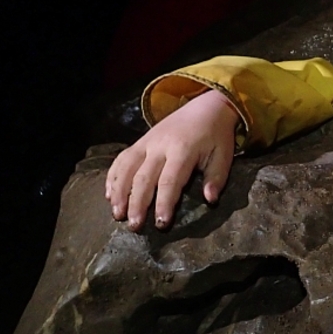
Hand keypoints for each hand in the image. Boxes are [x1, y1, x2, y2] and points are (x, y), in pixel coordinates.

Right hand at [105, 89, 238, 230]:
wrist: (205, 107)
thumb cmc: (215, 135)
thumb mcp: (224, 155)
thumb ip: (217, 178)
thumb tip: (210, 200)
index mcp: (182, 150)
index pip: (170, 181)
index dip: (164, 203)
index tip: (161, 223)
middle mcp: (160, 146)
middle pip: (144, 177)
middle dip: (137, 203)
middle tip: (134, 226)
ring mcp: (146, 142)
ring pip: (127, 168)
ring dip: (120, 192)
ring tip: (117, 214)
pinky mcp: (139, 141)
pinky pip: (121, 159)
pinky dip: (112, 176)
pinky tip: (109, 195)